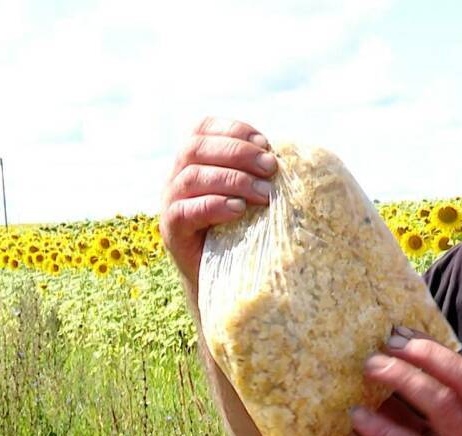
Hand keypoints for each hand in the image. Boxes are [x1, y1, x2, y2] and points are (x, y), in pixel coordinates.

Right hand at [159, 117, 278, 286]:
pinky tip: (239, 210)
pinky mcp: (172, 231)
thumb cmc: (244, 231)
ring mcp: (170, 203)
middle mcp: (177, 177)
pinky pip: (184, 211)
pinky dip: (214, 206)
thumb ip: (258, 172)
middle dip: (238, 153)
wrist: (224, 280)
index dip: (234, 130)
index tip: (265, 143)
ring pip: (192, 177)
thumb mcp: (250, 195)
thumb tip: (291, 155)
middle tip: (271, 168)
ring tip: (263, 194)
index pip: (203, 129)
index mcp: (194, 161)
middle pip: (196, 148)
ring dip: (233, 180)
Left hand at [350, 327, 461, 435]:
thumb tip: (390, 391)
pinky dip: (381, 427)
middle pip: (454, 377)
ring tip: (370, 367)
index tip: (403, 332)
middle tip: (384, 344)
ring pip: (437, 402)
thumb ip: (431, 420)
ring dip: (402, 379)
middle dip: (418, 355)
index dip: (433, 348)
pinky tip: (358, 417)